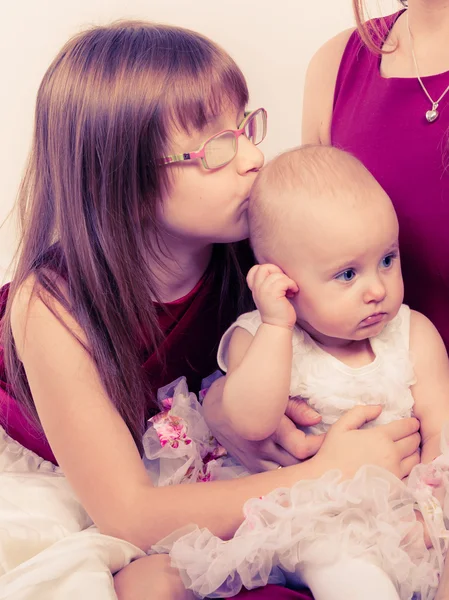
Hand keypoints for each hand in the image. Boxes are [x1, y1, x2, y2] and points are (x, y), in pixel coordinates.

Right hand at [203, 378, 323, 471]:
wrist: (215, 405)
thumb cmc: (248, 395)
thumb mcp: (273, 396)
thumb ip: (296, 408)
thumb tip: (317, 420)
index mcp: (270, 429)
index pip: (302, 448)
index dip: (320, 445)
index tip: (334, 440)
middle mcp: (261, 449)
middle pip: (296, 465)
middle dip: (314, 460)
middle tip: (329, 454)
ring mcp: (254, 460)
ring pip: (284, 473)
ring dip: (299, 469)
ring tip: (315, 463)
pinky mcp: (249, 465)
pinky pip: (271, 475)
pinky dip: (284, 472)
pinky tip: (294, 468)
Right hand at [247, 264, 297, 329]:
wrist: (278, 326)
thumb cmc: (277, 311)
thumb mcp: (269, 295)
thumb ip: (269, 284)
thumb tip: (279, 272)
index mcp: (256, 288)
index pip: (254, 269)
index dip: (267, 270)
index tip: (275, 280)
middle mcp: (257, 288)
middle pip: (264, 267)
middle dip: (277, 271)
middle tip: (283, 283)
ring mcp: (264, 291)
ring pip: (276, 275)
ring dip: (287, 280)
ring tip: (289, 290)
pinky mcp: (273, 295)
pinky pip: (284, 281)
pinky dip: (291, 285)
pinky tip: (292, 292)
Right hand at [310, 405, 420, 479]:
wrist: (328, 483)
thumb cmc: (332, 453)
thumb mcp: (341, 426)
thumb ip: (360, 412)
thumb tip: (379, 408)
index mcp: (381, 437)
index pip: (406, 427)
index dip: (411, 423)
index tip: (412, 422)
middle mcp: (392, 454)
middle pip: (414, 442)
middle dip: (415, 435)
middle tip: (411, 434)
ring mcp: (395, 472)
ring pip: (415, 459)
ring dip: (415, 451)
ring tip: (409, 449)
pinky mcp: (394, 486)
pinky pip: (410, 475)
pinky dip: (410, 468)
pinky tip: (403, 466)